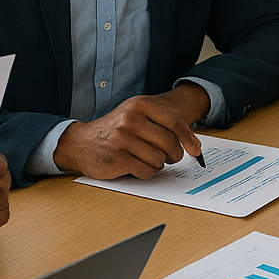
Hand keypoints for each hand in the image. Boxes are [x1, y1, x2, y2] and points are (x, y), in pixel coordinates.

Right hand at [54, 83, 209, 178]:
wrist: (82, 143)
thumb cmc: (116, 130)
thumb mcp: (136, 115)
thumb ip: (161, 122)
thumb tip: (193, 143)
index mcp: (139, 105)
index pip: (174, 121)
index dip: (189, 138)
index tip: (196, 150)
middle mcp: (131, 119)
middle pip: (169, 142)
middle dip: (174, 154)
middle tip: (170, 157)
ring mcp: (123, 139)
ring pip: (160, 160)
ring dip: (158, 164)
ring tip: (146, 158)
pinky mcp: (118, 158)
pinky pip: (147, 171)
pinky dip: (147, 172)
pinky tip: (137, 166)